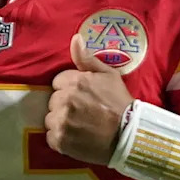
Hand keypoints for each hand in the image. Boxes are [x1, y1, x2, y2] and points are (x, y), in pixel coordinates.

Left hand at [45, 34, 133, 164]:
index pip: (58, 82)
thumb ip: (87, 58)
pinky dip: (61, 139)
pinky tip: (75, 138)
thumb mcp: (109, 75)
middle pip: (53, 101)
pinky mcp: (59, 140)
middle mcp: (64, 100)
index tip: (82, 97)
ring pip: (50, 119)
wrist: (129, 136)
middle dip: (64, 105)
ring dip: (61, 122)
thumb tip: (75, 38)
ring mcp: (60, 121)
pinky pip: (51, 137)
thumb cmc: (120, 104)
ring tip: (79, 126)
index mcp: (74, 81)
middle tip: (82, 112)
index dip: (69, 89)